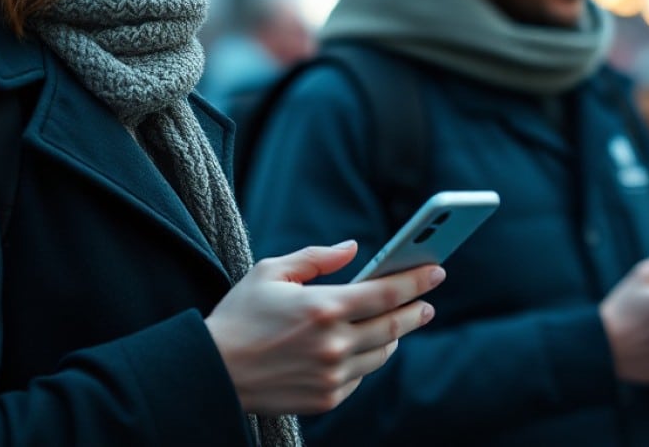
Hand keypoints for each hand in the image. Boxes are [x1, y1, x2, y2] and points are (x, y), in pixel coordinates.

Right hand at [204, 241, 444, 414]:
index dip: (415, 280)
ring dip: (395, 335)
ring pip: (381, 353)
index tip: (435, 270)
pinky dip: (367, 358)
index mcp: (323, 307)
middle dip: (415, 310)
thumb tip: (353, 249)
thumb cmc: (239, 314)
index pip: (385, 292)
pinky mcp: (326, 398)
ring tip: (399, 322)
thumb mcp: (272, 271)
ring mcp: (332, 375)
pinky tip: (364, 346)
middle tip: (427, 301)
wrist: (212, 370)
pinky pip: (361, 375)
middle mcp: (333, 344)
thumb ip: (317, 257)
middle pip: (393, 325)